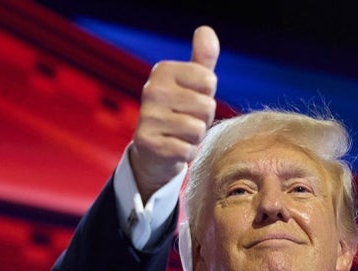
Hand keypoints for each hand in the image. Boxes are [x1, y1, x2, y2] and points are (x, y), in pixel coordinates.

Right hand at [128, 26, 219, 200]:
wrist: (155, 150)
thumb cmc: (180, 112)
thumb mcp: (193, 84)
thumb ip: (202, 60)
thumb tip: (206, 30)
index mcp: (162, 71)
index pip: (209, 80)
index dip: (208, 96)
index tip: (192, 100)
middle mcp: (151, 90)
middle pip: (206, 106)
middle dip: (203, 118)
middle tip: (186, 120)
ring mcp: (148, 117)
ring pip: (198, 129)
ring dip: (196, 137)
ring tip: (180, 134)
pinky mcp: (149, 143)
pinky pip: (188, 150)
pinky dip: (187, 153)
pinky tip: (174, 148)